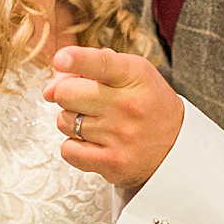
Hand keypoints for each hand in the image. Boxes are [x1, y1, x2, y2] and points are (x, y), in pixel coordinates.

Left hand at [46, 47, 185, 188]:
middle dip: (67, 94)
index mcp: (135, 74)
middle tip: (84, 100)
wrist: (176, 147)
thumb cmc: (147, 103)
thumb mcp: (130, 72)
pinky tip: (93, 142)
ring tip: (96, 122)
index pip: (101, 63)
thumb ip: (89, 67)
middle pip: (66, 94)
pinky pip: (68, 150)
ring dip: (72, 121)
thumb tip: (48, 89)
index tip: (61, 59)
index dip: (76, 60)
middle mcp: (128, 104)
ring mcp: (120, 136)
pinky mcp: (112, 163)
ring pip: (63, 122)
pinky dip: (74, 146)